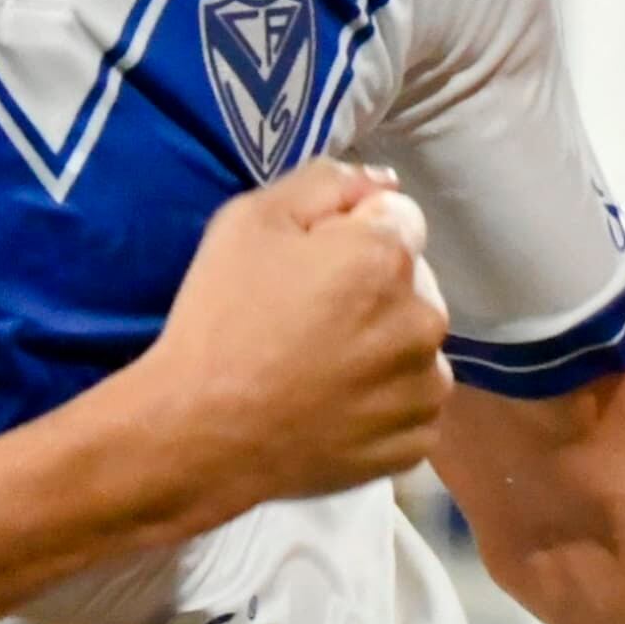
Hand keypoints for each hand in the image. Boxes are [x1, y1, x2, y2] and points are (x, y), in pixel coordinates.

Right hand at [140, 160, 452, 523]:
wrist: (200, 435)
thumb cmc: (220, 320)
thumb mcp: (248, 221)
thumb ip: (324, 183)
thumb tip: (382, 180)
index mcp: (387, 258)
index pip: (399, 220)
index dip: (353, 234)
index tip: (310, 264)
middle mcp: (424, 320)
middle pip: (411, 286)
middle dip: (373, 291)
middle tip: (308, 320)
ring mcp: (423, 388)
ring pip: (414, 348)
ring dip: (382, 349)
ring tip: (320, 370)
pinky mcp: (414, 442)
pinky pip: (409, 408)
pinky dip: (382, 405)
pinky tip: (333, 409)